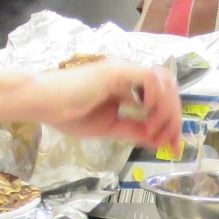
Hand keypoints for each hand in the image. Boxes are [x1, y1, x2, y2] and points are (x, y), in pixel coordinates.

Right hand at [38, 62, 182, 150]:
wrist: (43, 103)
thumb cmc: (67, 114)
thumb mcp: (109, 128)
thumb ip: (134, 131)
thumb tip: (158, 140)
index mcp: (126, 87)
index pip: (160, 99)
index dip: (171, 123)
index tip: (173, 147)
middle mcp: (129, 75)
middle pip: (168, 90)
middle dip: (175, 119)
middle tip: (172, 144)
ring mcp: (123, 70)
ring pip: (163, 82)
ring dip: (167, 109)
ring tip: (155, 131)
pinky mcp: (117, 71)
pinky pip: (149, 78)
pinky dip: (156, 96)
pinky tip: (148, 113)